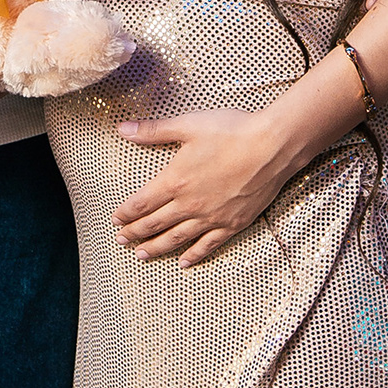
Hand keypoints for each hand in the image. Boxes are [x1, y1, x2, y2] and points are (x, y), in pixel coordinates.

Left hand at [114, 109, 295, 265]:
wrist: (272, 146)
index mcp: (175, 181)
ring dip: (156, 247)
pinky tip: (183, 261)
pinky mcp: (232, 224)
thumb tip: (122, 130)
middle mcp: (189, 204)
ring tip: (141, 254)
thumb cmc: (232, 131)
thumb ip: (154, 131)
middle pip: (154, 224)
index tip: (115, 219)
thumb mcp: (188, 125)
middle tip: (121, 240)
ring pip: (177, 238)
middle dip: (135, 233)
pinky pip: (208, 245)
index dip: (126, 213)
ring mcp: (211, 217)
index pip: (141, 203)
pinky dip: (194, 255)